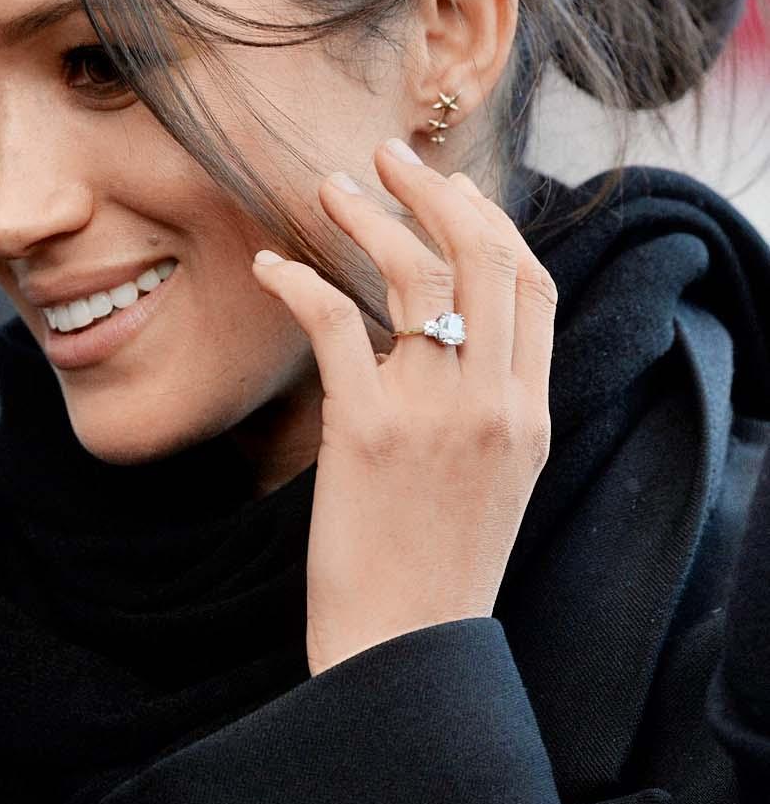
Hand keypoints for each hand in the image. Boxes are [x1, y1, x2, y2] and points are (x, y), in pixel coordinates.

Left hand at [251, 138, 557, 677]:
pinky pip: (335, 326)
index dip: (491, 219)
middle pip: (483, 257)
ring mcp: (435, 414)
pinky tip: (271, 267)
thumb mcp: (500, 472)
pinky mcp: (367, 433)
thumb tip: (460, 321)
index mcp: (531, 409)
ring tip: (328, 190)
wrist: (406, 646)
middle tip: (388, 156)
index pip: (532, 281)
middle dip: (436, 192)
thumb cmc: (442, 558)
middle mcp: (494, 401)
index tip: (451, 186)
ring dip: (370, 220)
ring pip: (416, 277)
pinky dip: (300, 283)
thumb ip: (493, 396)